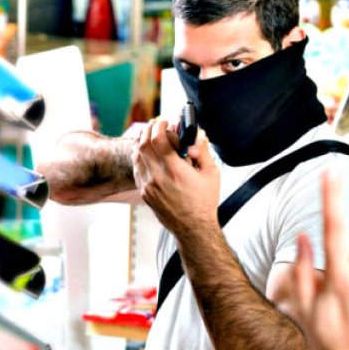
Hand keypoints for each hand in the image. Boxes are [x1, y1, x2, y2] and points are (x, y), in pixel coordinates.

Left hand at [132, 121, 219, 235]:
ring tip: (150, 135)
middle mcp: (158, 177)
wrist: (193, 228)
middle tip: (155, 124)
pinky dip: (140, 157)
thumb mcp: (211, 174)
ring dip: (142, 142)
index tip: (165, 121)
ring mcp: (148, 186)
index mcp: (175, 171)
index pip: (158, 139)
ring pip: (137, 156)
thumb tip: (197, 134)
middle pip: (143, 144)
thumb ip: (203, 151)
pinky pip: (137, 169)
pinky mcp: (144, 193)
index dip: (160, 125)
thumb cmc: (204, 203)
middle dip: (148, 129)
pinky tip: (147, 153)